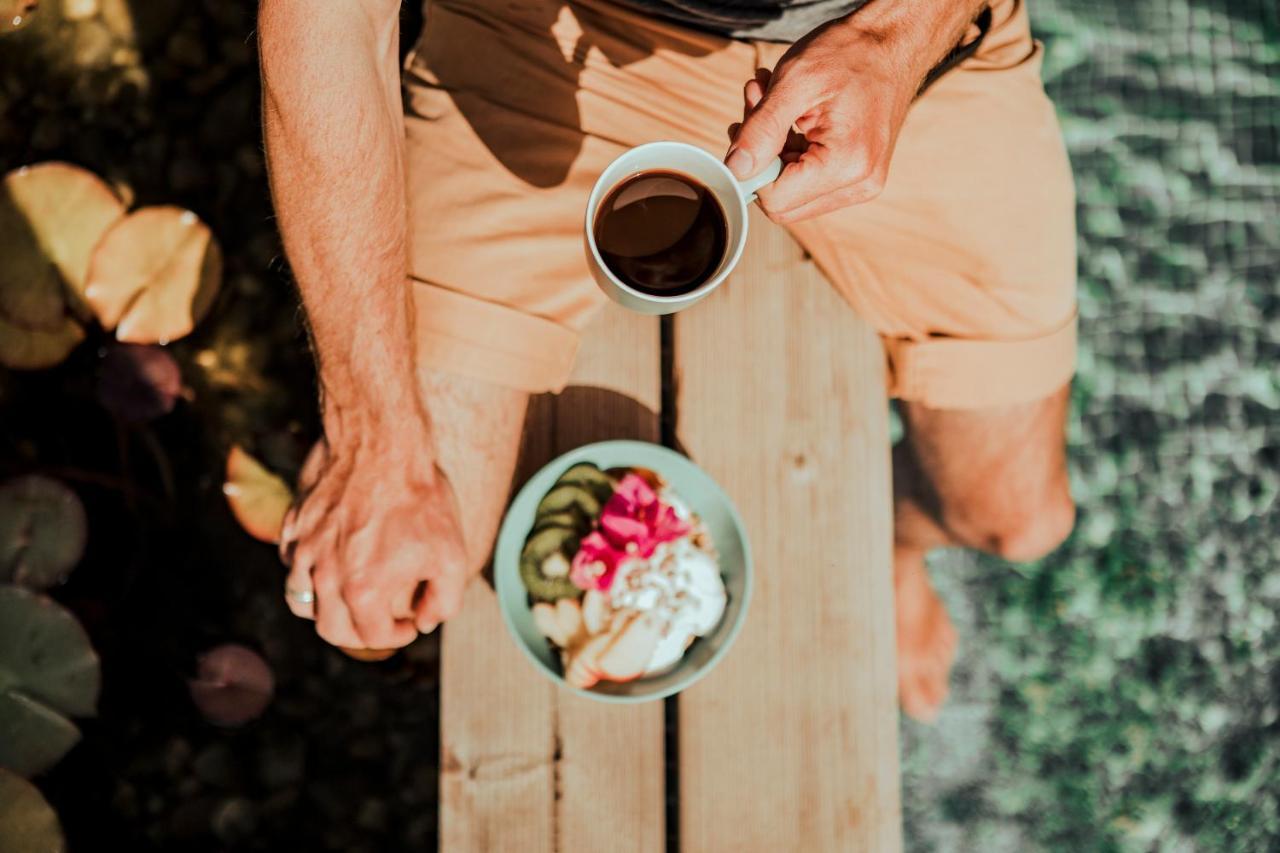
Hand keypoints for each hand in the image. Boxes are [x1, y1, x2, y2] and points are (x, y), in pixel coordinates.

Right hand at [279, 420, 468, 648]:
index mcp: (363, 591)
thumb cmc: (420, 498)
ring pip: (301, 601)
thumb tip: (424, 621)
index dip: (397, 635)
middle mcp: (325, 577)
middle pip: (331, 630)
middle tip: (380, 618)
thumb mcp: (452, 553)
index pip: (373, 637)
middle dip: (360, 633)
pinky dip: (308, 572)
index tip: (409, 622)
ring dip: (326, 607)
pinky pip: (291, 564)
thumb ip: (443, 600)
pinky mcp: (293, 526)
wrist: (382, 443)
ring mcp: (303, 551)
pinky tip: (333, 559)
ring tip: (350, 596)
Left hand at [725, 15, 928, 222]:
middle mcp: (859, 184)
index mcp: (847, 165)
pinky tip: (786, 112)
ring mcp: (860, 183)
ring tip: (767, 100)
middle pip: (784, 203)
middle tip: (753, 108)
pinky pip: (808, 179)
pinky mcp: (857, 176)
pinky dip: (788, 148)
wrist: (893, 41)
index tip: (746, 123)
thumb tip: (734, 171)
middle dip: (759, 159)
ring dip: (771, 149)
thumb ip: (761, 130)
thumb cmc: (850, 53)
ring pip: (792, 191)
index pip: (776, 198)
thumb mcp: (795, 82)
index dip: (750, 168)